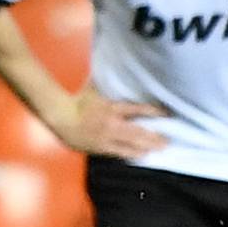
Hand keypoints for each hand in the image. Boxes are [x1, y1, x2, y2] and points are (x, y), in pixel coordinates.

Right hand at [45, 83, 171, 157]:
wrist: (60, 117)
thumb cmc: (75, 101)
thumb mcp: (93, 89)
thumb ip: (105, 85)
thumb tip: (112, 70)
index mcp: (111, 108)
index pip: (138, 110)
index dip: (154, 112)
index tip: (166, 115)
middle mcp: (113, 125)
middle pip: (139, 132)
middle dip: (155, 137)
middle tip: (167, 140)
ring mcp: (107, 138)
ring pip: (132, 146)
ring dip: (147, 147)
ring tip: (158, 149)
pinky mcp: (100, 148)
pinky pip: (119, 153)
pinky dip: (131, 154)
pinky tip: (139, 155)